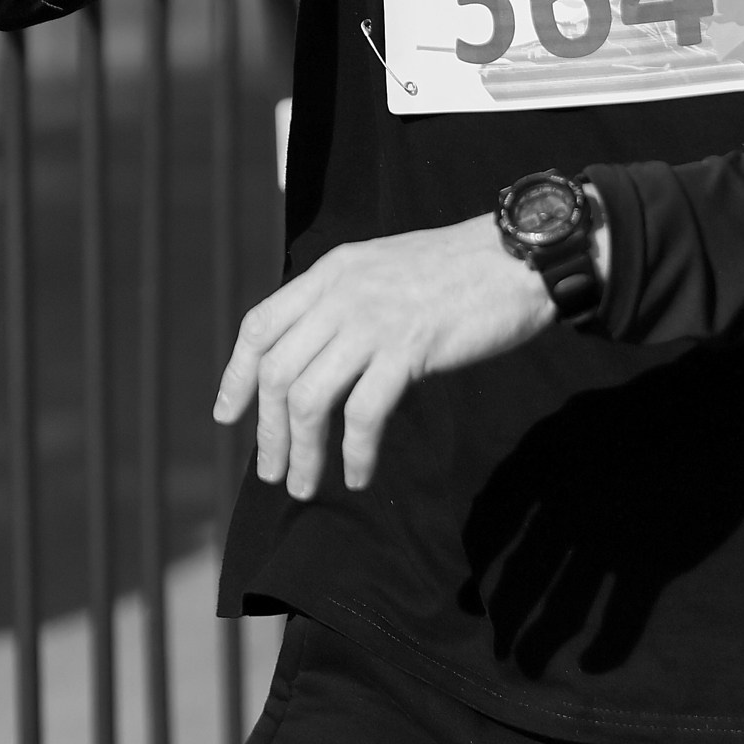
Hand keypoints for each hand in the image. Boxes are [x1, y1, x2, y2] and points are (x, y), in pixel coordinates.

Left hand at [213, 216, 554, 499]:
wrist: (515, 257)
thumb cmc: (457, 270)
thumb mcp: (382, 269)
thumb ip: (344, 301)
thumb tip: (315, 357)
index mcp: (331, 271)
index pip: (260, 324)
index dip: (236, 374)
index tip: (227, 415)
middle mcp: (341, 292)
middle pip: (278, 371)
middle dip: (268, 431)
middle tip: (273, 472)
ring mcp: (373, 320)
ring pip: (309, 398)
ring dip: (301, 452)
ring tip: (304, 485)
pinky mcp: (408, 348)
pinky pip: (363, 414)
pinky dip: (353, 453)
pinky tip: (358, 475)